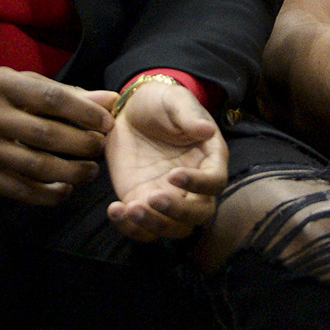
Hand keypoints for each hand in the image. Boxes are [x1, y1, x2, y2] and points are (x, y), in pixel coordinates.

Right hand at [0, 67, 114, 204]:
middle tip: (100, 149)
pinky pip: (17, 190)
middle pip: (45, 135)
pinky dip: (47, 194)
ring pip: (34, 166)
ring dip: (70, 173)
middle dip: (82, 145)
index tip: (107, 123)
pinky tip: (64, 189)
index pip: (50, 98)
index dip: (84, 113)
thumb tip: (110, 101)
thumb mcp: (16, 82)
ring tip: (89, 171)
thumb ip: (63, 93)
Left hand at [106, 80, 226, 240]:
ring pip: (173, 228)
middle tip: (152, 198)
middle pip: (198, 214)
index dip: (198, 184)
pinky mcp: (143, 203)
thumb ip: (190, 116)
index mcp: (209, 159)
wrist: (129, 110)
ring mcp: (169, 197)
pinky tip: (115, 210)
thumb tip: (207, 130)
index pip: (215, 182)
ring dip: (153, 225)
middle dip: (177, 213)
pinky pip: (143, 228)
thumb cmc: (159, 102)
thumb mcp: (175, 101)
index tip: (174, 175)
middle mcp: (194, 186)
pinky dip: (130, 228)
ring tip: (129, 209)